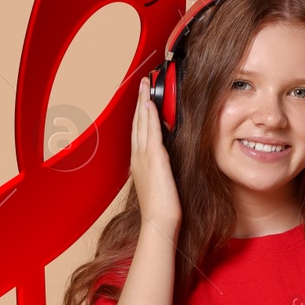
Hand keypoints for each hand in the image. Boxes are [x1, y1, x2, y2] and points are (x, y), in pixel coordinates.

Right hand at [130, 76, 181, 233]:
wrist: (159, 221)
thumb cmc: (161, 208)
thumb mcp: (160, 183)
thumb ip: (160, 168)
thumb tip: (166, 159)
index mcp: (139, 163)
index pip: (139, 131)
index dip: (140, 113)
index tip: (144, 98)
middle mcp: (138, 157)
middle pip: (138, 123)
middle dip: (140, 101)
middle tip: (143, 83)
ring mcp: (144, 157)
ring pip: (142, 123)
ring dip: (143, 102)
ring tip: (146, 85)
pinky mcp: (154, 159)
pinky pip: (150, 132)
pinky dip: (148, 117)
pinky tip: (150, 104)